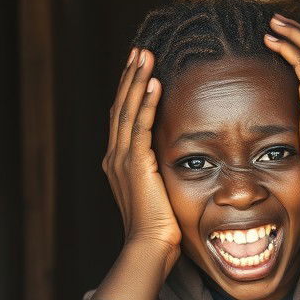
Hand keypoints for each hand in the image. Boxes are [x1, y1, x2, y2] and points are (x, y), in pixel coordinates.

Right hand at [102, 48, 180, 272]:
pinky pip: (139, 125)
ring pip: (126, 109)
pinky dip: (145, 101)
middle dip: (130, 77)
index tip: (139, 68)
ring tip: (144, 54)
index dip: (130, 92)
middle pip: (120, 106)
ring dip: (136, 80)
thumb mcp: (163, 195)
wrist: (150, 249)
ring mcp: (122, 160)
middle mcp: (115, 158)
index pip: (124, 119)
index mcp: (121, 164)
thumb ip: (165, 175)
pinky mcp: (134, 164)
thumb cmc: (163, 230)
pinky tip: (153, 81)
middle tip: (139, 50)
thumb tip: (184, 163)